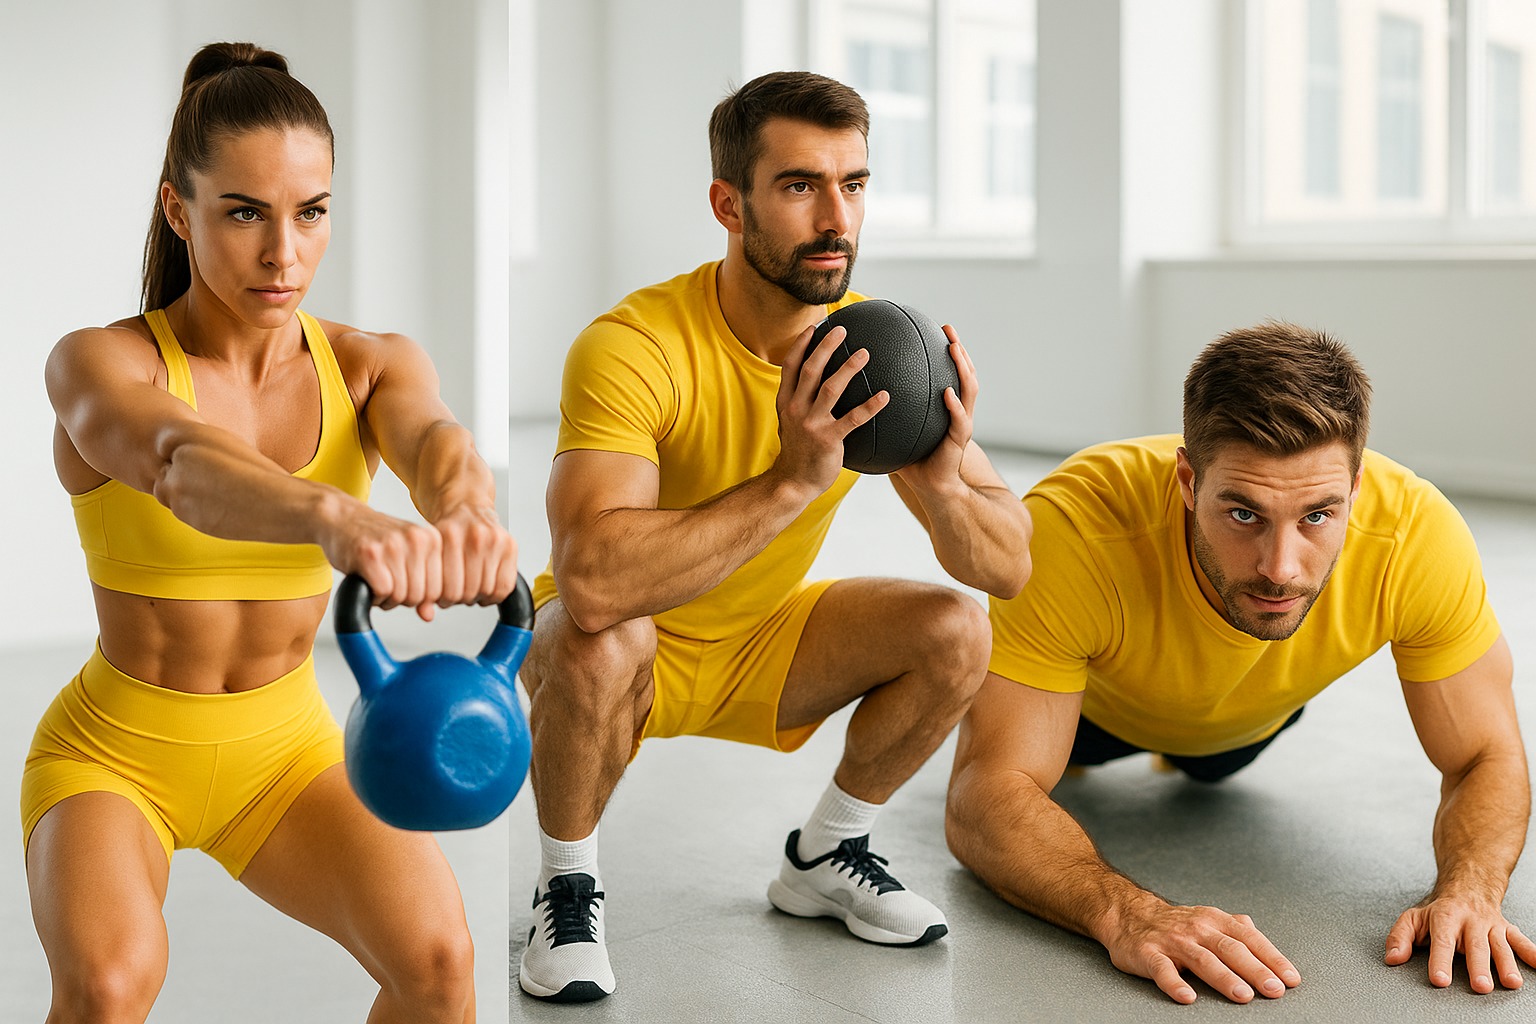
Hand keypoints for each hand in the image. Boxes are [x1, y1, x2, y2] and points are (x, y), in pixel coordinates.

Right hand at [322, 502, 444, 619]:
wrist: (341, 518)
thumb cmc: (374, 540)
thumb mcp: (406, 557)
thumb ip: (422, 585)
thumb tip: (429, 616)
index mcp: (432, 539)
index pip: (440, 589)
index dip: (420, 598)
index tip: (405, 587)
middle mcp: (417, 539)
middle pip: (422, 596)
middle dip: (402, 599)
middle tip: (387, 585)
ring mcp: (394, 545)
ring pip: (402, 596)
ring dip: (386, 598)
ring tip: (376, 581)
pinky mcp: (370, 554)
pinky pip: (383, 592)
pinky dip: (373, 595)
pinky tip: (367, 580)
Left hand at [432, 503, 518, 612]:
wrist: (468, 506)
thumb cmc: (448, 530)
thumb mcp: (431, 552)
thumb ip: (425, 582)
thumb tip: (425, 613)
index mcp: (449, 536)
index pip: (449, 589)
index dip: (444, 599)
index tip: (442, 597)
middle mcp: (474, 536)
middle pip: (469, 591)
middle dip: (461, 598)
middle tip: (457, 593)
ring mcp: (494, 540)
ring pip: (487, 590)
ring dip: (479, 596)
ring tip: (470, 588)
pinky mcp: (510, 544)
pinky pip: (505, 585)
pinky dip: (495, 594)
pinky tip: (486, 587)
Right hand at [771, 322, 887, 496]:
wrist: (794, 483)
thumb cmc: (799, 452)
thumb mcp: (792, 423)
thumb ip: (801, 402)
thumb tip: (819, 384)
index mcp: (786, 402)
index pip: (790, 366)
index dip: (801, 345)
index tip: (815, 328)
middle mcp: (796, 409)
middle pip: (810, 370)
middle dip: (825, 347)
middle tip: (842, 331)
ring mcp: (811, 424)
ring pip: (830, 388)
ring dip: (848, 368)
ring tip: (865, 354)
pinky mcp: (828, 439)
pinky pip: (853, 419)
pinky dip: (870, 406)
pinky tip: (885, 396)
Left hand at [892, 325, 976, 495]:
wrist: (931, 488)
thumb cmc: (913, 459)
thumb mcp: (896, 430)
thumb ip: (884, 412)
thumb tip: (854, 394)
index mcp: (945, 405)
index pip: (948, 372)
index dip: (945, 351)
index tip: (936, 329)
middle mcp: (957, 410)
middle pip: (964, 373)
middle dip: (959, 350)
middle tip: (948, 330)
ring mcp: (962, 423)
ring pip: (970, 390)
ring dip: (963, 368)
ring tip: (954, 350)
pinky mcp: (960, 441)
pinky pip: (959, 420)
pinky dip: (955, 406)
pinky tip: (947, 393)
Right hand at [1105, 899, 1299, 1003]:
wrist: (1127, 914)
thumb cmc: (1174, 923)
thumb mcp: (1208, 918)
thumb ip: (1235, 929)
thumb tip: (1262, 938)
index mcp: (1215, 921)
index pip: (1249, 939)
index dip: (1272, 958)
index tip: (1290, 979)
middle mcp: (1196, 928)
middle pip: (1230, 949)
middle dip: (1255, 970)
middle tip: (1273, 989)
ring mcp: (1172, 941)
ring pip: (1202, 959)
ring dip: (1224, 977)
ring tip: (1242, 994)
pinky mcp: (1148, 954)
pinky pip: (1162, 969)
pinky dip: (1174, 984)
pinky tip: (1187, 997)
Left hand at [1386, 892, 1535, 991]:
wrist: (1468, 885)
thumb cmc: (1440, 909)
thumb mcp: (1413, 918)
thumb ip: (1399, 937)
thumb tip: (1392, 958)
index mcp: (1445, 918)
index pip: (1441, 942)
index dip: (1440, 961)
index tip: (1440, 980)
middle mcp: (1470, 922)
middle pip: (1475, 946)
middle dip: (1478, 966)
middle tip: (1480, 986)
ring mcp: (1491, 926)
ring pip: (1500, 945)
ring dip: (1507, 964)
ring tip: (1510, 982)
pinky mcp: (1507, 929)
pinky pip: (1521, 940)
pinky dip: (1532, 952)